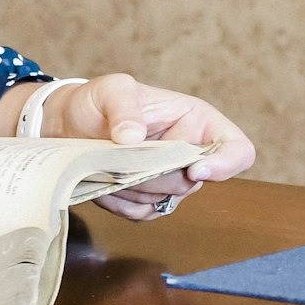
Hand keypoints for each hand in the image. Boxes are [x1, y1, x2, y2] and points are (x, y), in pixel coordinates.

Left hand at [37, 75, 254, 216]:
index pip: (237, 148)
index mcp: (195, 121)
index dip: (225, 164)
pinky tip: (104, 181)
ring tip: (107, 163)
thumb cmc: (95, 102)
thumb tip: (133, 137)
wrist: (66, 126)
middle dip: (154, 174)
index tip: (194, 170)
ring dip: (133, 187)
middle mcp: (190, 152)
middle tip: (119, 155)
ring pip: (166, 200)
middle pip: (193, 183)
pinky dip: (121, 203)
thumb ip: (124, 108)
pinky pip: (144, 214)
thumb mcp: (109, 90)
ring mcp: (170, 179)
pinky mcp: (148, 200)